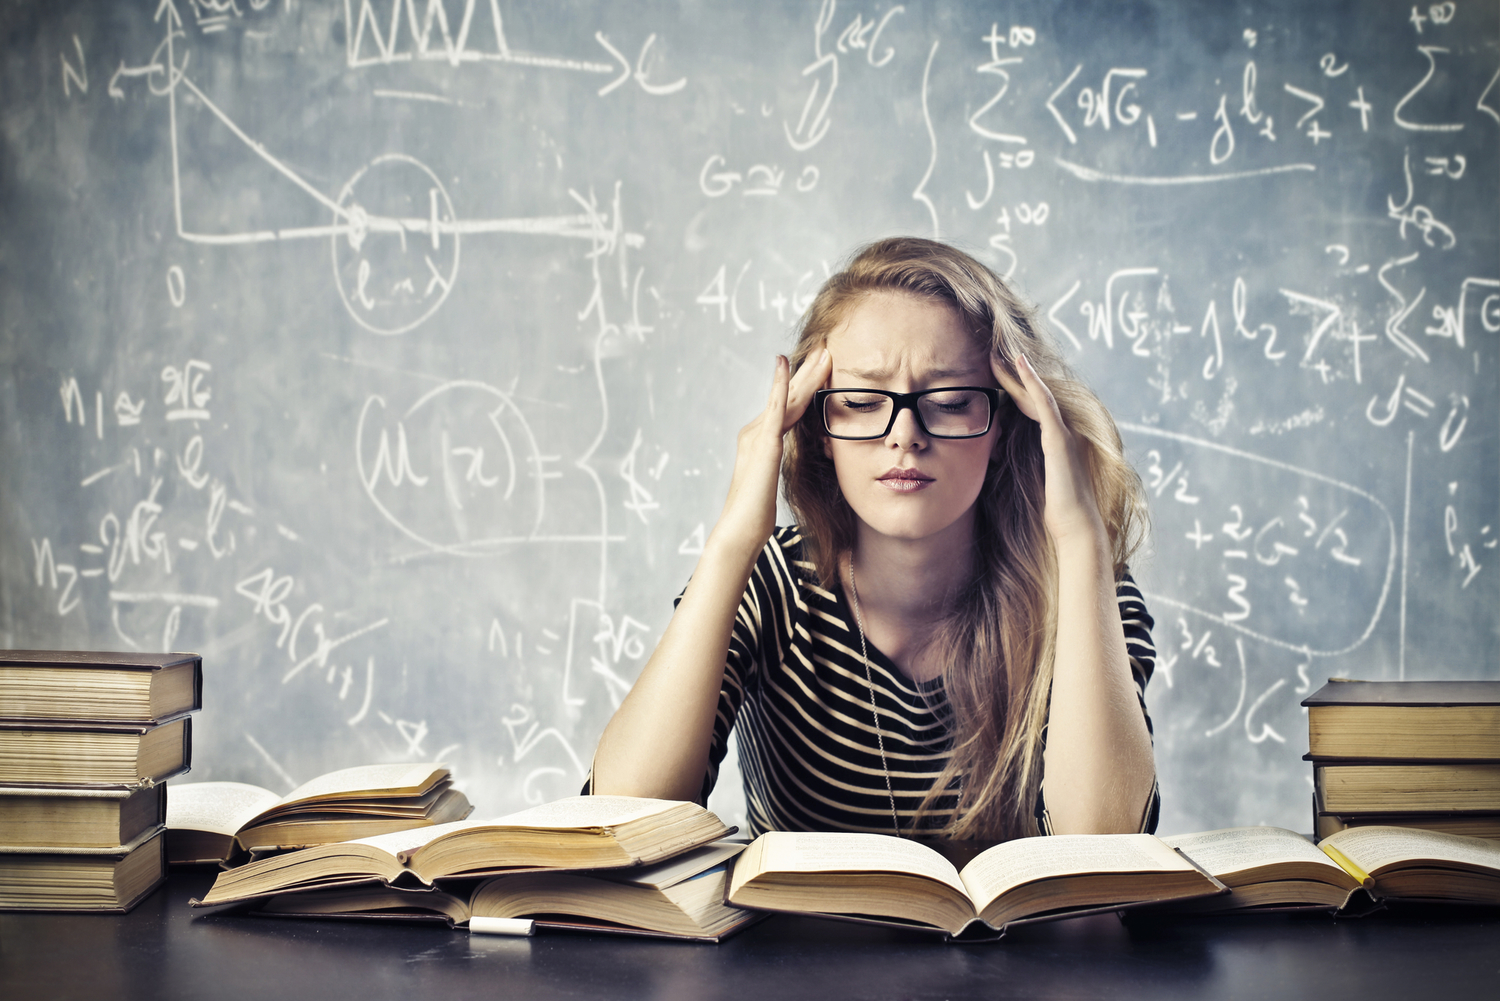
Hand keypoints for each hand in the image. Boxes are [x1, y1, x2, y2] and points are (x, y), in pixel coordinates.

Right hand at [714, 349, 831, 553]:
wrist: (740, 529)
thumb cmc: (756, 515)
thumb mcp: (772, 485)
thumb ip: (778, 469)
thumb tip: (786, 467)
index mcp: (761, 441)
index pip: (788, 407)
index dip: (805, 386)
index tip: (823, 367)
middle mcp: (756, 432)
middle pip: (788, 396)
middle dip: (808, 372)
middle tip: (826, 348)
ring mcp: (757, 435)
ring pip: (786, 397)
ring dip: (805, 372)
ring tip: (822, 351)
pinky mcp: (762, 442)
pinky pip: (773, 407)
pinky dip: (779, 383)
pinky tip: (784, 363)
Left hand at [992, 352, 1107, 549]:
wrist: (1076, 528)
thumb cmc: (1056, 513)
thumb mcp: (1032, 482)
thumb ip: (1020, 464)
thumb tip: (996, 456)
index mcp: (1057, 442)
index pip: (1031, 408)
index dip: (1014, 389)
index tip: (995, 374)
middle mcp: (1064, 432)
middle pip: (1034, 396)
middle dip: (1014, 376)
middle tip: (994, 354)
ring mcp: (1064, 433)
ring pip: (1039, 394)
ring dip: (1019, 373)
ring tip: (1000, 354)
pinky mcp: (1060, 440)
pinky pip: (1044, 404)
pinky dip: (1032, 383)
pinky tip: (1019, 365)